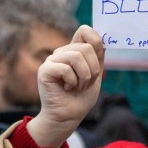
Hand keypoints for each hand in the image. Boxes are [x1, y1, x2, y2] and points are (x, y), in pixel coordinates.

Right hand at [27, 26, 103, 147]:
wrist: (69, 116)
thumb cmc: (81, 97)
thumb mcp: (95, 74)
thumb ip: (98, 57)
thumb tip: (103, 39)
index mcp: (74, 51)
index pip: (84, 31)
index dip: (96, 40)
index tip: (99, 58)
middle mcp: (62, 52)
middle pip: (86, 47)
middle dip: (92, 69)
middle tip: (85, 83)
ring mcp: (52, 60)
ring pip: (77, 56)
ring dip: (84, 77)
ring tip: (77, 87)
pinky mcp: (45, 70)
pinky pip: (66, 68)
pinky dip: (72, 81)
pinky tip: (67, 88)